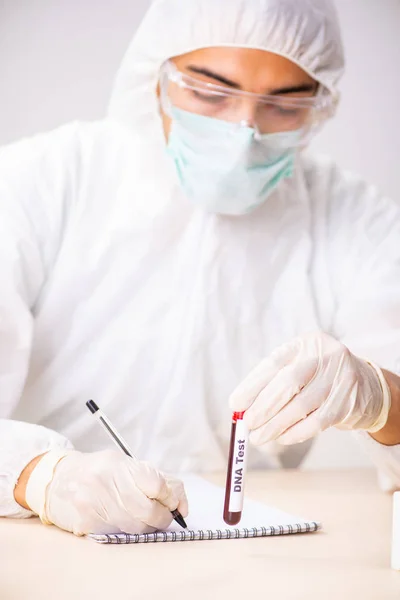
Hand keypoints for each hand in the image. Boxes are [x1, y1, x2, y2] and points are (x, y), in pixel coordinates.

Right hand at [25, 450, 187, 535]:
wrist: (58, 479)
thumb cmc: (99, 471)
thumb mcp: (124, 464)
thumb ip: (154, 478)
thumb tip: (180, 502)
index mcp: (118, 464)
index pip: (156, 484)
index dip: (171, 496)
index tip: (173, 502)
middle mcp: (105, 482)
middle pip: (148, 510)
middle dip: (162, 517)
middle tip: (165, 516)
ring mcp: (94, 503)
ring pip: (135, 526)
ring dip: (148, 526)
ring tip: (146, 518)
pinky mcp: (87, 522)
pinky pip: (119, 532)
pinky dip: (128, 529)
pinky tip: (125, 520)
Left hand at [230, 331, 390, 446]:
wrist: (365, 385)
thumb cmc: (318, 377)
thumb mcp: (298, 367)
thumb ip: (272, 383)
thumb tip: (241, 408)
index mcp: (304, 343)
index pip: (273, 363)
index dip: (251, 386)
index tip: (235, 405)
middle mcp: (324, 355)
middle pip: (288, 382)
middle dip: (263, 407)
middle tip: (248, 424)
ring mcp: (340, 377)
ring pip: (301, 406)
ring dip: (276, 425)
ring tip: (260, 437)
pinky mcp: (349, 401)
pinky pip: (317, 422)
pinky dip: (296, 433)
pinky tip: (283, 438)